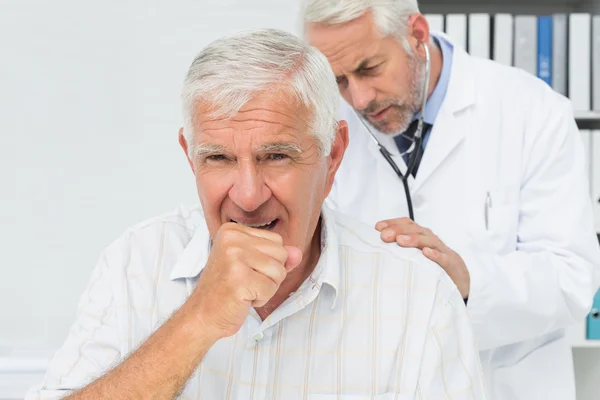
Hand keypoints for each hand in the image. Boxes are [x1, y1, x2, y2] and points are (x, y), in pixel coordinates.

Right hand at [191, 223, 301, 338]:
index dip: (268, 262)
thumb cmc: (227, 290)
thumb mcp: (253, 266)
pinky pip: (271, 288)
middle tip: (245, 282)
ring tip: (244, 290)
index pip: (277, 241)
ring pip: (279, 271)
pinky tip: (242, 299)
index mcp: (233, 230)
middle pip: (281, 254)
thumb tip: (297, 252)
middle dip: (270, 275)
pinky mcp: (238, 278)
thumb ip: (277, 257)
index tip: (244, 271)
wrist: (203, 315)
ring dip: (267, 287)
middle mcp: (232, 239)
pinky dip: (261, 299)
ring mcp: (234, 257)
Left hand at [375, 218, 469, 298]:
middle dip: (399, 230)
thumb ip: (398, 249)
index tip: (377, 227)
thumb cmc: (431, 263)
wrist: (459, 276)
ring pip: (427, 241)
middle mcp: (429, 239)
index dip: (392, 223)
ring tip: (400, 241)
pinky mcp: (450, 264)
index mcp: (420, 235)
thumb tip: (374, 248)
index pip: (406, 224)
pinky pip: (443, 258)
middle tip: (385, 236)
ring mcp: (440, 250)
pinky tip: (426, 253)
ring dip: (413, 239)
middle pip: (414, 230)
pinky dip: (435, 254)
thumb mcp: (414, 254)